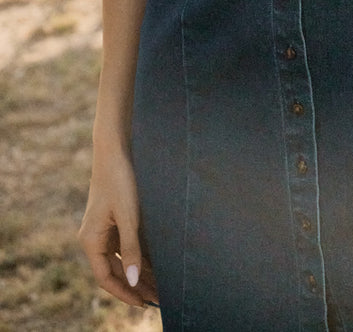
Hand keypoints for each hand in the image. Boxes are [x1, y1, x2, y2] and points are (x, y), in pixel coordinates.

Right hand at [79, 148, 158, 308]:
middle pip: (115, 271)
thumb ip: (131, 249)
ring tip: (160, 285)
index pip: (106, 278)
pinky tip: (156, 263)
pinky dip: (139, 256)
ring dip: (139, 272)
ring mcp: (104, 229)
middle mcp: (95, 238)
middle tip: (159, 298)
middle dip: (135, 286)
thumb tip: (133, 281)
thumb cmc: (120, 180)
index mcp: (91, 241)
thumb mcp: (128, 216)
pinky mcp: (114, 220)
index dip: (124, 293)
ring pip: (122, 259)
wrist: (116, 149)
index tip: (144, 304)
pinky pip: (126, 246)